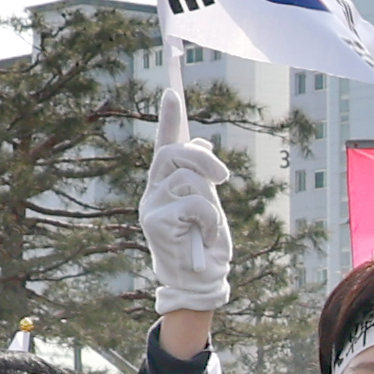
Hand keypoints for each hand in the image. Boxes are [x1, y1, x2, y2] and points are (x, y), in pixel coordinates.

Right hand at [139, 102, 232, 316]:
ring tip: (209, 225)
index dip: (168, 118)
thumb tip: (200, 141)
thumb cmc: (204, 243)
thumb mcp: (208, 202)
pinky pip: (194, 203)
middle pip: (174, 153)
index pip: (165, 144)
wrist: (199, 281)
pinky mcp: (156, 222)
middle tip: (223, 177)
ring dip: (209, 200)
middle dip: (202, 159)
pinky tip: (207, 234)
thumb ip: (200, 175)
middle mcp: (152, 191)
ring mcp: (151, 206)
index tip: (171, 92)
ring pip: (187, 179)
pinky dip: (210, 218)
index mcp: (164, 184)